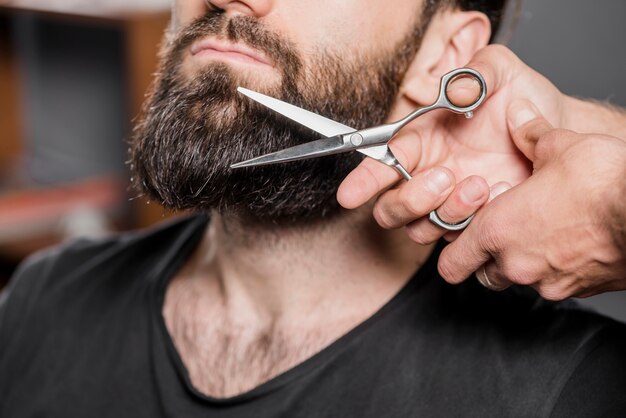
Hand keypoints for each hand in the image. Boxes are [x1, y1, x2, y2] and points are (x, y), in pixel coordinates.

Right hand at [337, 45, 565, 242]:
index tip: (350, 195)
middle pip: (391, 209)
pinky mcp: (472, 222)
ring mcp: (447, 203)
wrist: (556, 127)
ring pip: (420, 229)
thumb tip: (454, 93)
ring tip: (481, 185)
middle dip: (410, 200)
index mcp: (420, 140)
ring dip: (447, 212)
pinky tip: (503, 192)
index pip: (381, 162)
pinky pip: (460, 236)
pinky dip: (477, 221)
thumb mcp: (497, 71)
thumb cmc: (519, 98)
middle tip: (444, 177)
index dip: (363, 180)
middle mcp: (425, 175)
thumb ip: (472, 76)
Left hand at [438, 101, 625, 299]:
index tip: (463, 233)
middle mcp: (517, 265)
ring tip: (537, 233)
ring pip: (518, 281)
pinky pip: (554, 284)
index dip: (453, 250)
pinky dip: (553, 268)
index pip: (451, 263)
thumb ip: (530, 133)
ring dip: (519, 263)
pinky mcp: (581, 291)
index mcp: (497, 232)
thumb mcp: (559, 146)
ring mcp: (550, 283)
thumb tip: (519, 115)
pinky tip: (568, 241)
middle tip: (501, 233)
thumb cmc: (602, 182)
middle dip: (485, 259)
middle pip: (482, 276)